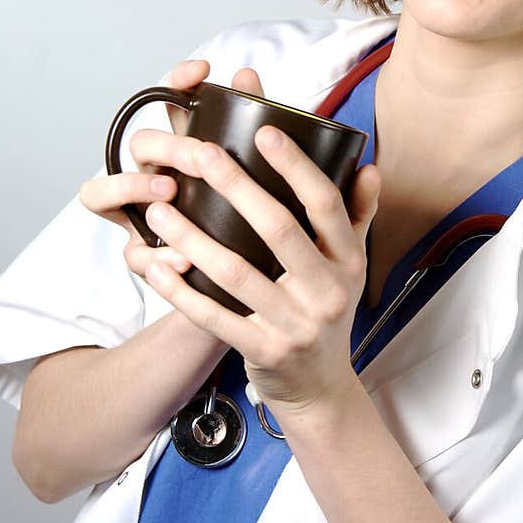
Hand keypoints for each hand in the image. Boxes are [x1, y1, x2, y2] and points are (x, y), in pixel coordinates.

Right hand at [78, 62, 264, 298]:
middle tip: (202, 156)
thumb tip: (248, 77)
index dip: (176, 83)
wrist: (253, 290)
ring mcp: (140, 219)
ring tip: (169, 194)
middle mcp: (152, 179)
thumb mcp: (259, 182)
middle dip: (167, 146)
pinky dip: (156, 257)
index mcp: (182, 152)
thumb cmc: (251, 228)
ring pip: (101, 193)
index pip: (166, 106)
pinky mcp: (144, 260)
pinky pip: (132, 254)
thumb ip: (254, 136)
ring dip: (133, 187)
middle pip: (138, 145)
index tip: (202, 71)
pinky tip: (183, 261)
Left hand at [134, 121, 381, 417]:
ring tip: (159, 209)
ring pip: (236, 272)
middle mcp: (328, 292)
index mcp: (348, 262)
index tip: (264, 132)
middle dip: (236, 187)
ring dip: (193, 238)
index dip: (296, 167)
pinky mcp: (263, 351)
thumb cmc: (327, 314)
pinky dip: (180, 290)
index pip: (325, 205)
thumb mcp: (351, 267)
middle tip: (199, 154)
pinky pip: (214, 316)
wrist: (321, 390)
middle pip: (279, 229)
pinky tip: (155, 266)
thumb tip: (366, 165)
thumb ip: (357, 215)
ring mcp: (295, 324)